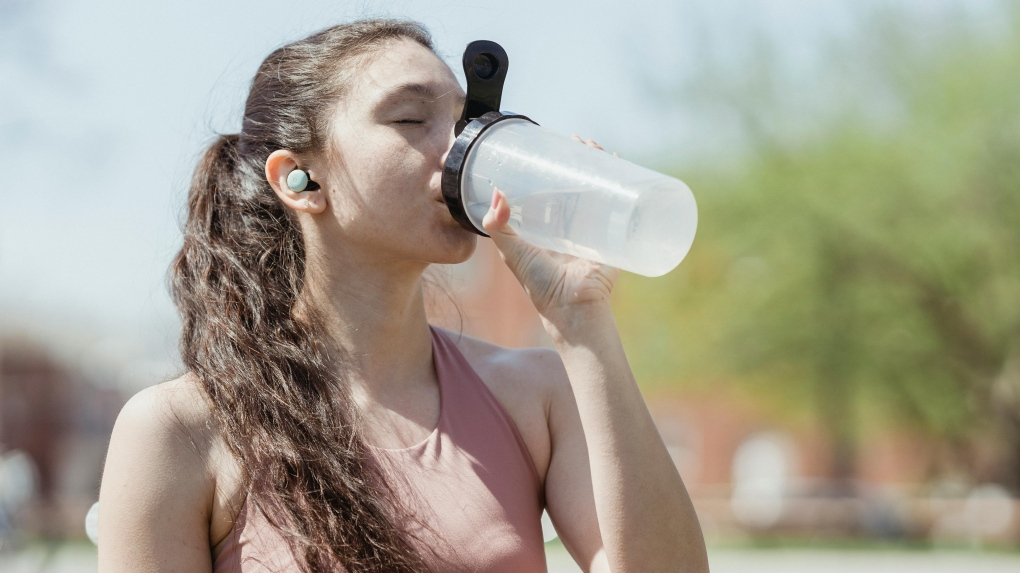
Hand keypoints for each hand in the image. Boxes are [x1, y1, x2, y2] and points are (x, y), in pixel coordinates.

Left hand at [481, 136, 621, 329]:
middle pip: (578, 185)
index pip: (551, 191)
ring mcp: (595, 230)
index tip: (550, 149)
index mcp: (548, 230)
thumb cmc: (541, 286)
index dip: (551, 171)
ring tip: (597, 147)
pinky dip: (623, 183)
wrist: (574, 308)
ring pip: (599, 190)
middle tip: (578, 141)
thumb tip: (496, 193)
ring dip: (600, 167)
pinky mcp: (614, 236)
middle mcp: (572, 228)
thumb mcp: (513, 253)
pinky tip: (622, 165)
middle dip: (579, 162)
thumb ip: (499, 227)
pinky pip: (621, 204)